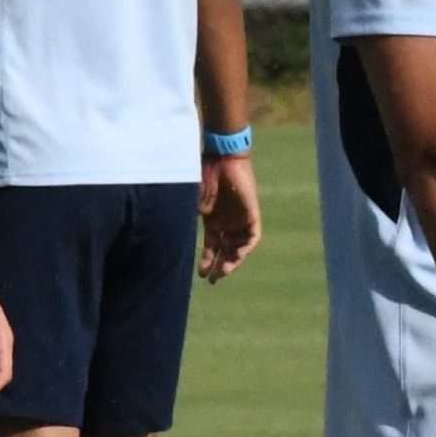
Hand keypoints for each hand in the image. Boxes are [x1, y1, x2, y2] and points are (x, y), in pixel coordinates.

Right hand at [198, 154, 262, 282]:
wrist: (221, 156)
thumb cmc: (204, 174)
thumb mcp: (194, 200)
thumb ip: (193, 218)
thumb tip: (183, 237)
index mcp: (211, 219)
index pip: (211, 246)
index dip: (206, 261)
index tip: (200, 275)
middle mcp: (226, 221)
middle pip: (225, 250)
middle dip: (219, 266)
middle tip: (213, 280)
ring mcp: (239, 218)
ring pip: (238, 246)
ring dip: (232, 260)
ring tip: (223, 271)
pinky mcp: (251, 213)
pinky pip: (252, 236)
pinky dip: (245, 247)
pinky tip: (236, 256)